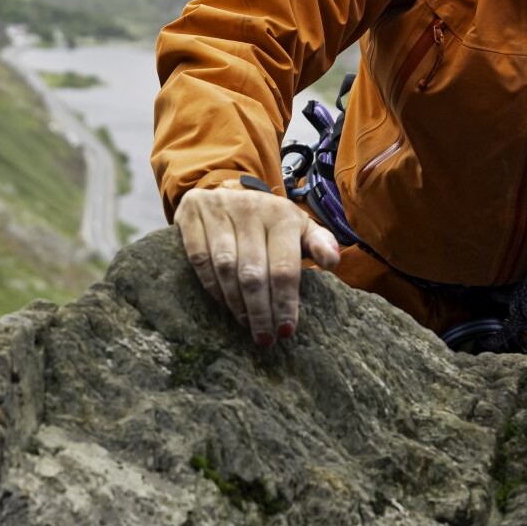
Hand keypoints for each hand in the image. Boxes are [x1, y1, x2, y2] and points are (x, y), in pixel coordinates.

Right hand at [174, 182, 340, 346]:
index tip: (286, 331)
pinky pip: (199, 258)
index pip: (284, 266)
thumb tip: (334, 261)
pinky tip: (223, 303)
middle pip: (253, 272)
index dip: (285, 302)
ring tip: (246, 324)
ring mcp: (219, 209)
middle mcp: (250, 209)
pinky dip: (211, 285)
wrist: (227, 186)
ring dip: (236, 302)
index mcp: (281, 215)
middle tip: (265, 339)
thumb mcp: (298, 226)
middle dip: (260, 311)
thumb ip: (320, 243)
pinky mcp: (192, 214)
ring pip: (225, 267)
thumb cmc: (269, 220)